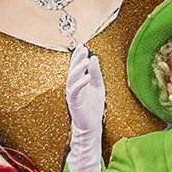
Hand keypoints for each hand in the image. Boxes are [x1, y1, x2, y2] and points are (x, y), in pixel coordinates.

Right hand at [66, 44, 105, 171]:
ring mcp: (72, 94)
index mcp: (78, 82)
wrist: (92, 126)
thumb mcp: (98, 87)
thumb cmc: (94, 107)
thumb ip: (96, 73)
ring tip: (86, 60)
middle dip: (77, 59)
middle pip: (73, 70)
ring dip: (79, 68)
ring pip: (72, 78)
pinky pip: (75, 90)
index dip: (78, 56)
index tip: (82, 45)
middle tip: (83, 49)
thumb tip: (94, 58)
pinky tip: (88, 76)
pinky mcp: (74, 102)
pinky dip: (81, 83)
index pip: (77, 66)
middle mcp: (73, 87)